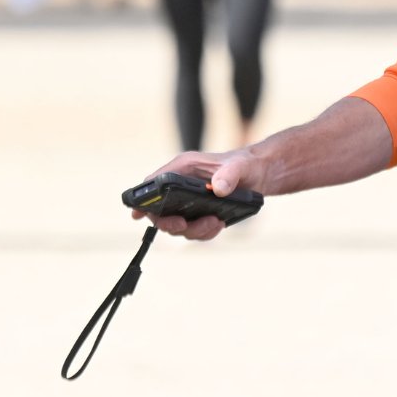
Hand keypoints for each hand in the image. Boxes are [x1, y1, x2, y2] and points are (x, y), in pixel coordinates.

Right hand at [131, 148, 262, 240]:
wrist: (259, 175)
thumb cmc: (245, 164)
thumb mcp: (240, 166)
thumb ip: (230, 174)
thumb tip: (219, 189)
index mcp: (184, 168)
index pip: (154, 182)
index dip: (142, 199)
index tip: (137, 214)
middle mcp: (182, 185)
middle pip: (161, 210)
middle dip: (170, 222)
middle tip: (184, 225)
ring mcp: (189, 202)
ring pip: (178, 225)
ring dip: (193, 230)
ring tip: (215, 223)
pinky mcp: (200, 213)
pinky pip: (194, 230)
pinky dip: (204, 233)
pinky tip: (218, 225)